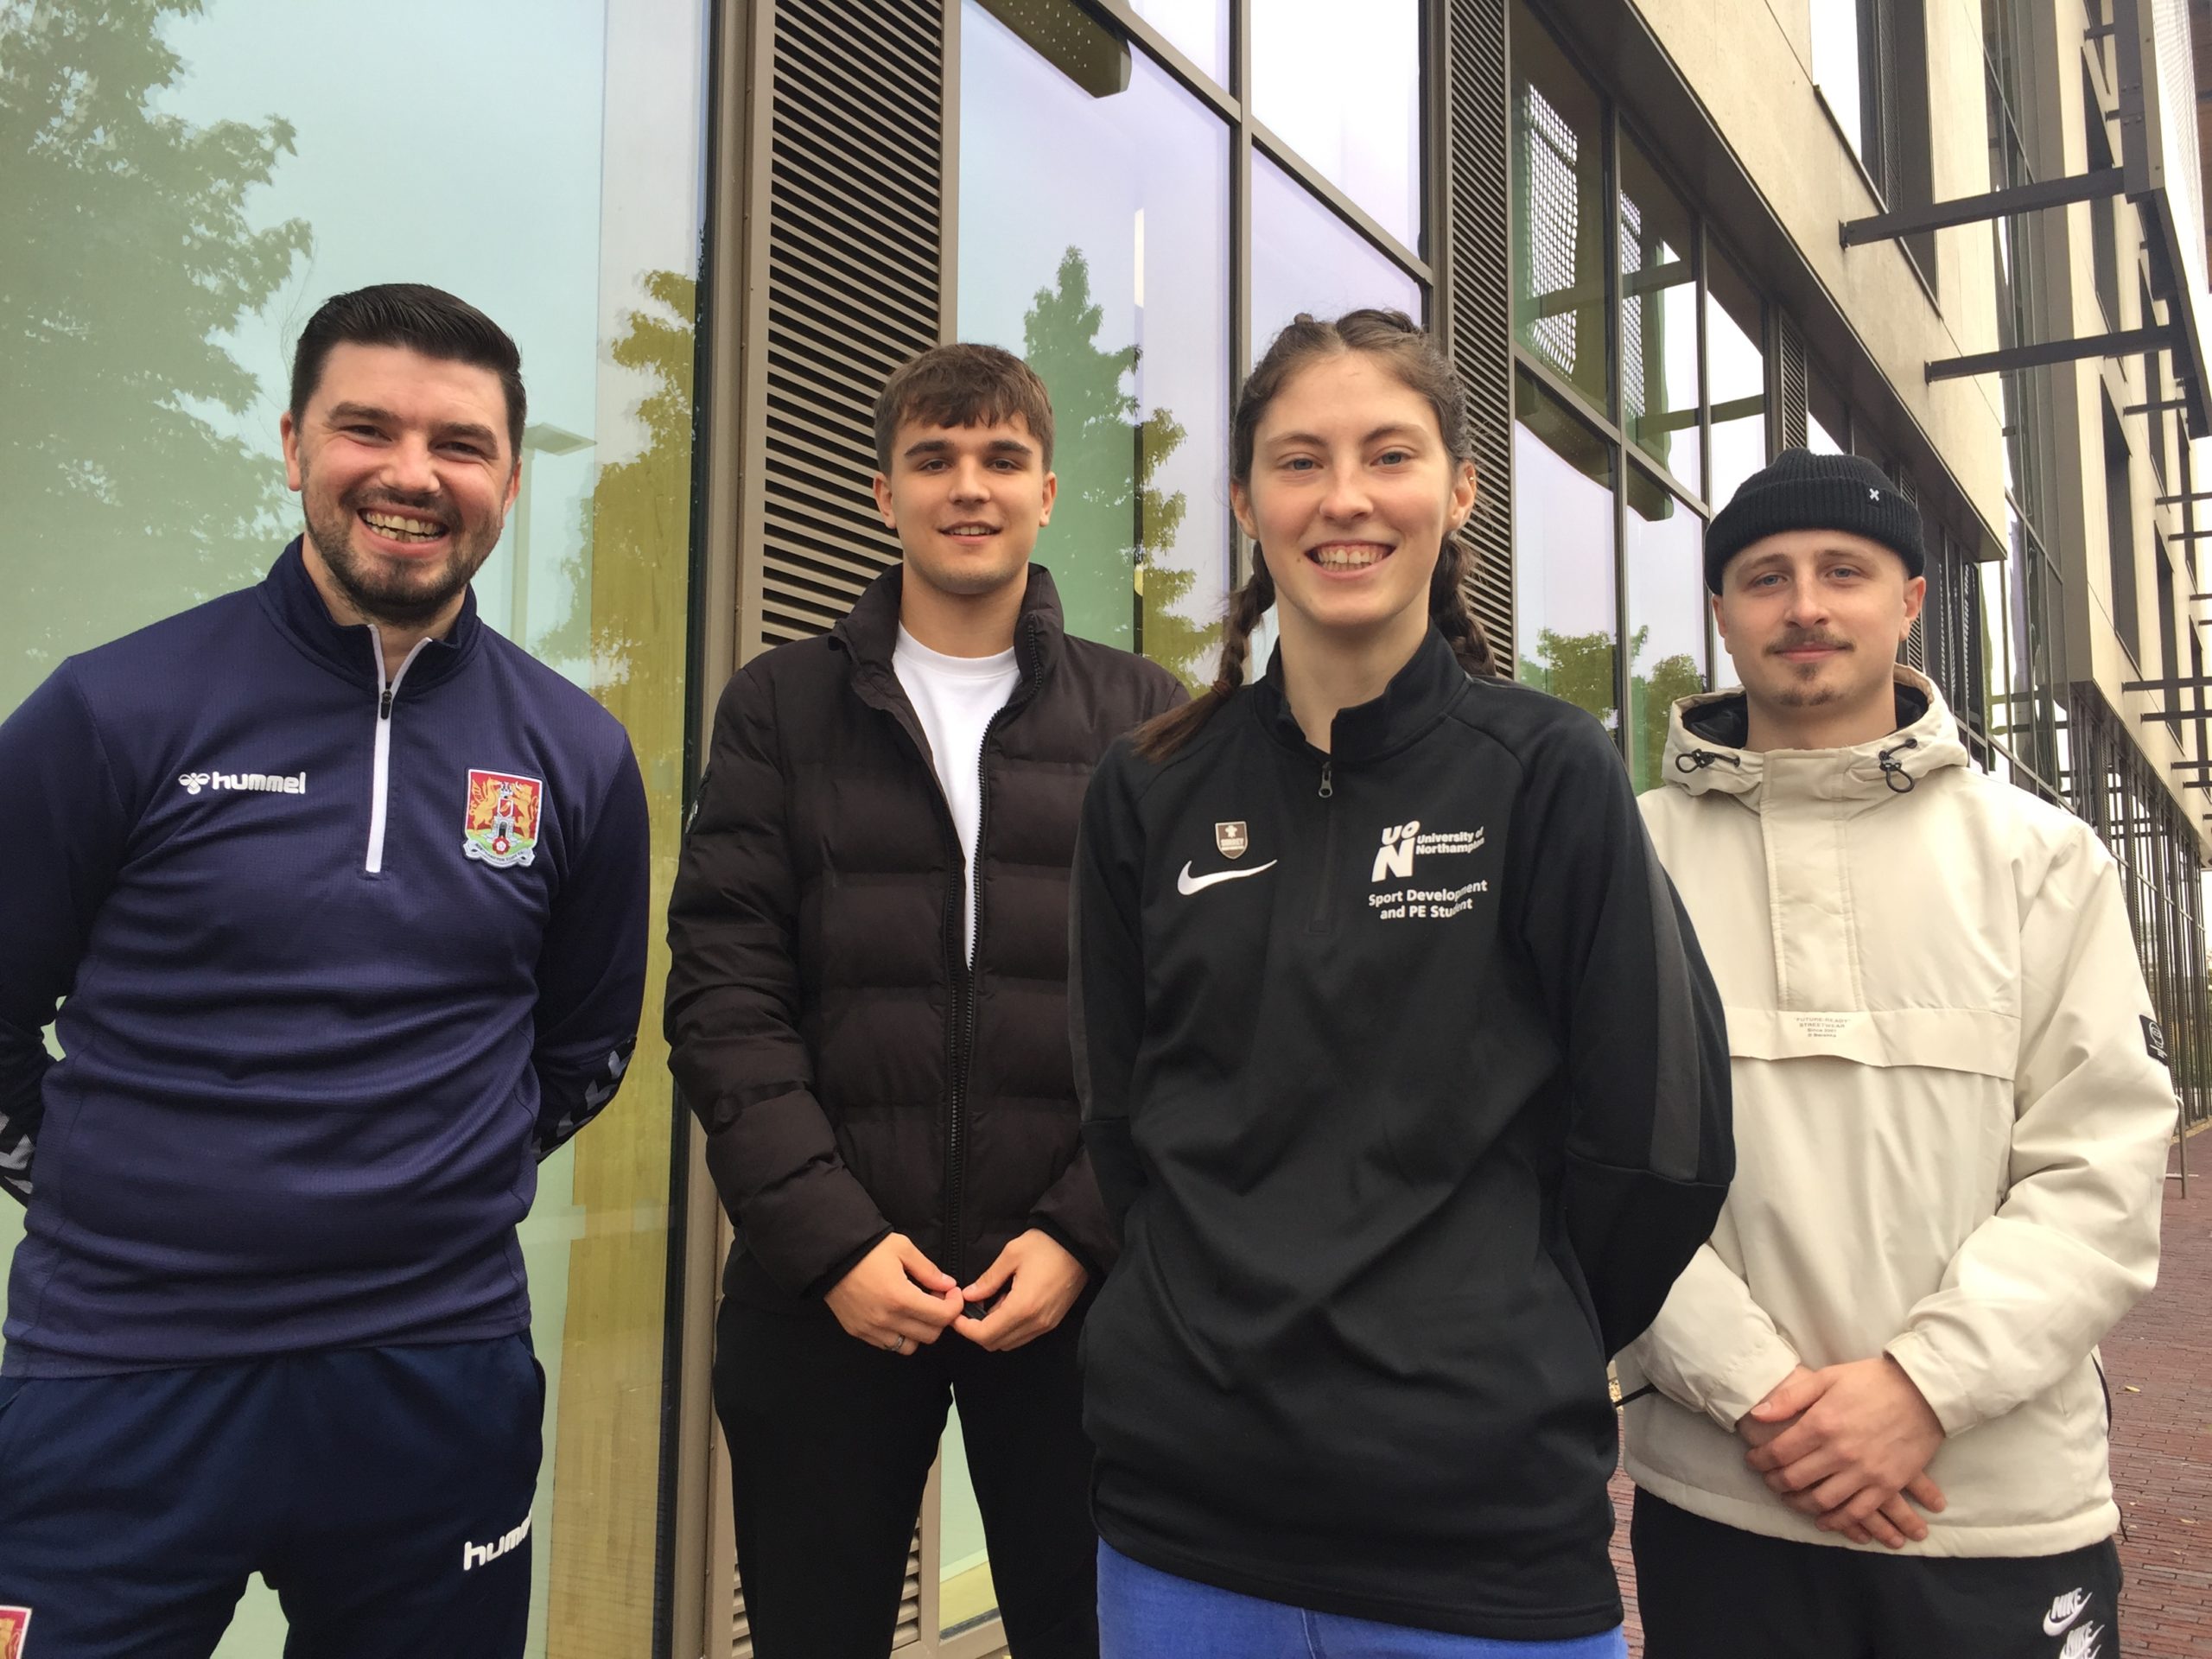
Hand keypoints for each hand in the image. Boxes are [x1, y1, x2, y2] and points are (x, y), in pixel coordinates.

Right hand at [824, 1234, 962, 1353]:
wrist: (832, 1255)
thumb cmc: (868, 1249)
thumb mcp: (903, 1248)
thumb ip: (928, 1270)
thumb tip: (948, 1285)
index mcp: (900, 1297)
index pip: (942, 1317)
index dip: (955, 1305)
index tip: (952, 1293)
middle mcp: (886, 1319)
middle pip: (930, 1335)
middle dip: (941, 1318)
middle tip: (935, 1299)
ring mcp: (871, 1329)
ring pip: (910, 1347)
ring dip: (920, 1331)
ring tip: (916, 1310)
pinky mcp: (859, 1332)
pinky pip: (888, 1346)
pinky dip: (899, 1336)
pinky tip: (898, 1316)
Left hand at [953, 1230, 1088, 1351]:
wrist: (1078, 1244)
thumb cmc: (1045, 1245)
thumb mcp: (1011, 1255)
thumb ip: (988, 1280)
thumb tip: (969, 1295)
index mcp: (1022, 1307)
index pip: (985, 1334)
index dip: (965, 1329)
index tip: (956, 1314)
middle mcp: (1035, 1323)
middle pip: (996, 1343)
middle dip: (976, 1331)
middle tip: (968, 1309)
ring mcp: (1046, 1325)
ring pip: (1009, 1342)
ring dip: (993, 1330)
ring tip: (988, 1304)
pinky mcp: (1052, 1322)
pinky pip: (1023, 1335)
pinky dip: (1008, 1327)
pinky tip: (1006, 1305)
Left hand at [1744, 1357, 1946, 1543]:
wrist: (1923, 1391)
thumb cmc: (1872, 1381)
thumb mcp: (1827, 1377)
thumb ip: (1790, 1398)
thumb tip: (1757, 1413)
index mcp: (1822, 1424)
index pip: (1779, 1452)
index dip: (1760, 1460)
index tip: (1753, 1461)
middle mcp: (1840, 1452)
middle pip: (1796, 1479)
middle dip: (1775, 1483)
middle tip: (1769, 1481)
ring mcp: (1865, 1472)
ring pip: (1823, 1501)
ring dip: (1800, 1505)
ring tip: (1790, 1499)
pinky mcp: (1887, 1485)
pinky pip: (1858, 1512)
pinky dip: (1838, 1522)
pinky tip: (1824, 1520)